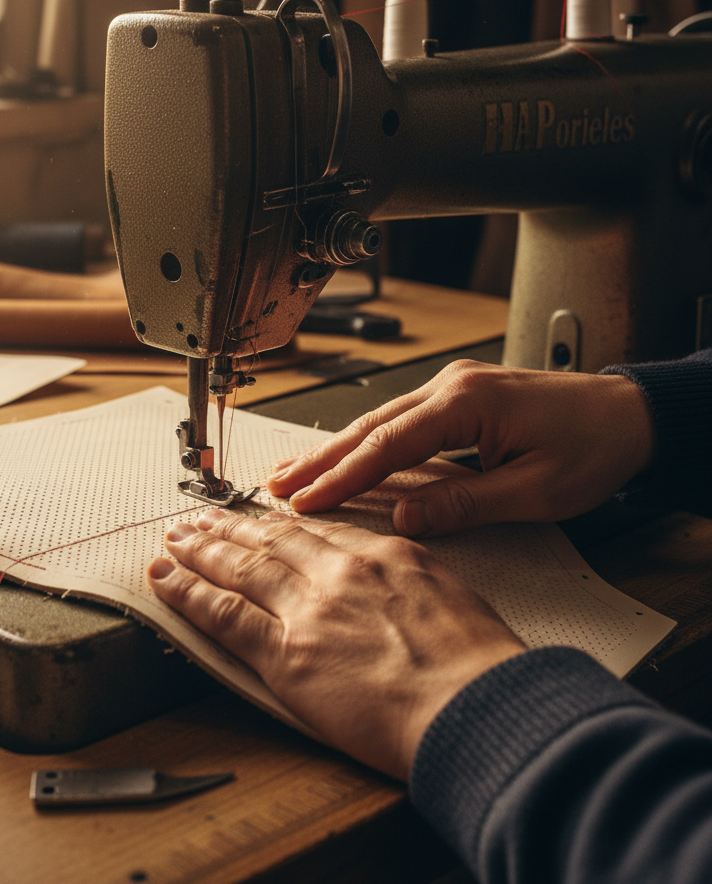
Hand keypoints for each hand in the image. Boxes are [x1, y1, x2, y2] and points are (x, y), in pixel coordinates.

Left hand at [148, 509, 524, 780]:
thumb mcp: (454, 599)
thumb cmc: (480, 669)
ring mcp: (309, 608)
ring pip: (240, 568)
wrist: (478, 708)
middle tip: (199, 518)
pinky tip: (167, 579)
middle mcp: (340, 572)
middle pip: (270, 540)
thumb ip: (410, 584)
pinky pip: (225, 615)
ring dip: (200, 551)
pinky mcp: (287, 653)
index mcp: (384, 555)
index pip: (318, 533)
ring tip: (174, 539)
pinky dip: (190, 593)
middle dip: (230, 527)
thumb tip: (393, 591)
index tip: (260, 518)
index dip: (279, 524)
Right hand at [267, 361, 654, 535]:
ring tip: (291, 472)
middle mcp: (450, 387)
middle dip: (320, 459)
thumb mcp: (535, 491)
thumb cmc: (595, 447)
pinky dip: (363, 441)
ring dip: (333, 448)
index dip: (341, 476)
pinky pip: (397, 420)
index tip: (306, 501)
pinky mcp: (456, 398)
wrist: (631, 414)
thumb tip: (401, 519)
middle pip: (369, 426)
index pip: (386, 445)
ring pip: (377, 420)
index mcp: (466, 404)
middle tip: (276, 486)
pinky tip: (341, 454)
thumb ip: (463, 503)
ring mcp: (451, 388)